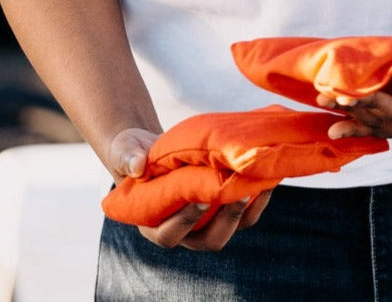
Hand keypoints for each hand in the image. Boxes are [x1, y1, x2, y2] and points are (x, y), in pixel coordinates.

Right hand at [105, 127, 272, 251]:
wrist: (153, 150)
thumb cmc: (134, 153)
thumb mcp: (125, 151)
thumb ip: (127, 157)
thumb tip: (138, 166)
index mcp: (153, 225)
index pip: (169, 235)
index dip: (184, 221)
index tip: (198, 198)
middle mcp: (184, 232)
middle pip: (209, 240)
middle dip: (227, 220)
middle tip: (239, 193)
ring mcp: (207, 223)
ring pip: (233, 228)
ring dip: (248, 210)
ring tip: (259, 183)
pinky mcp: (224, 210)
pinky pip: (246, 212)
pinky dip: (258, 196)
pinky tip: (266, 175)